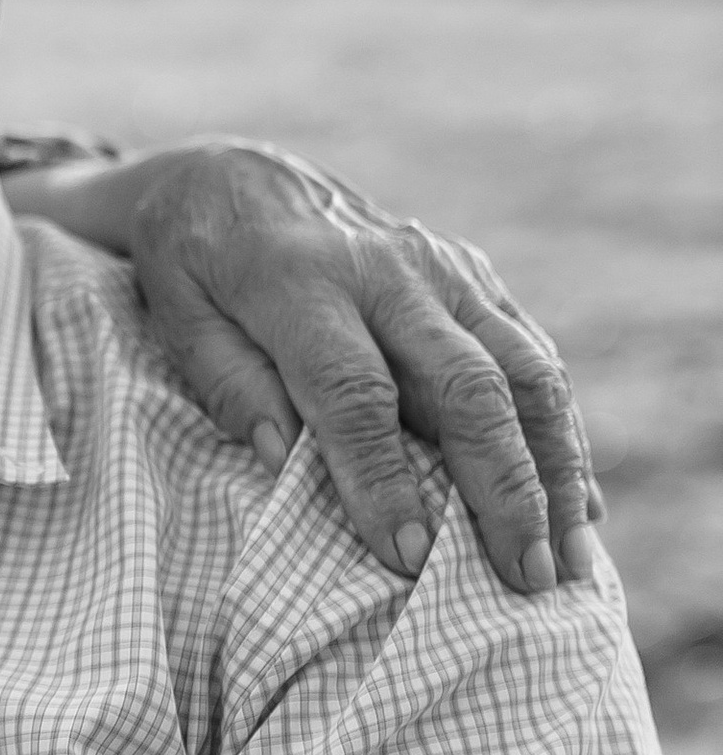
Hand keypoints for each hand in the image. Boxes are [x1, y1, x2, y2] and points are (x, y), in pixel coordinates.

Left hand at [119, 143, 600, 594]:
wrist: (240, 177)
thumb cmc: (197, 264)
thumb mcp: (176, 315)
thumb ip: (225, 382)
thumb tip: (280, 455)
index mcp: (302, 283)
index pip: (354, 393)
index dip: (383, 479)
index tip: (407, 558)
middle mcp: (391, 272)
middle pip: (469, 386)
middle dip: (504, 488)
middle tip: (524, 576)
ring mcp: (446, 270)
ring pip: (526, 372)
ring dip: (557, 469)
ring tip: (569, 560)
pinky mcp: (476, 278)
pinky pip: (535, 357)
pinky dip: (562, 434)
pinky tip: (577, 505)